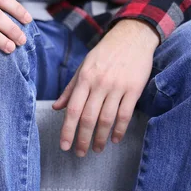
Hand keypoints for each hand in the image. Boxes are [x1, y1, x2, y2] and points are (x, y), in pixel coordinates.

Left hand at [52, 20, 159, 156]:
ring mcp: (118, 86)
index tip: (64, 146)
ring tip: (96, 150)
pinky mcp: (134, 89)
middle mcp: (100, 84)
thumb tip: (57, 108)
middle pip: (89, 118)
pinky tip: (114, 139)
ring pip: (107, 119)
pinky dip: (119, 129)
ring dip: (100, 138)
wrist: (132, 37)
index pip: (73, 110)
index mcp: (84, 79)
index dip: (67, 130)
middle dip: (83, 139)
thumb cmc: (104, 54)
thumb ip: (70, 89)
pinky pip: (125, 114)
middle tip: (79, 153)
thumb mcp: (83, 68)